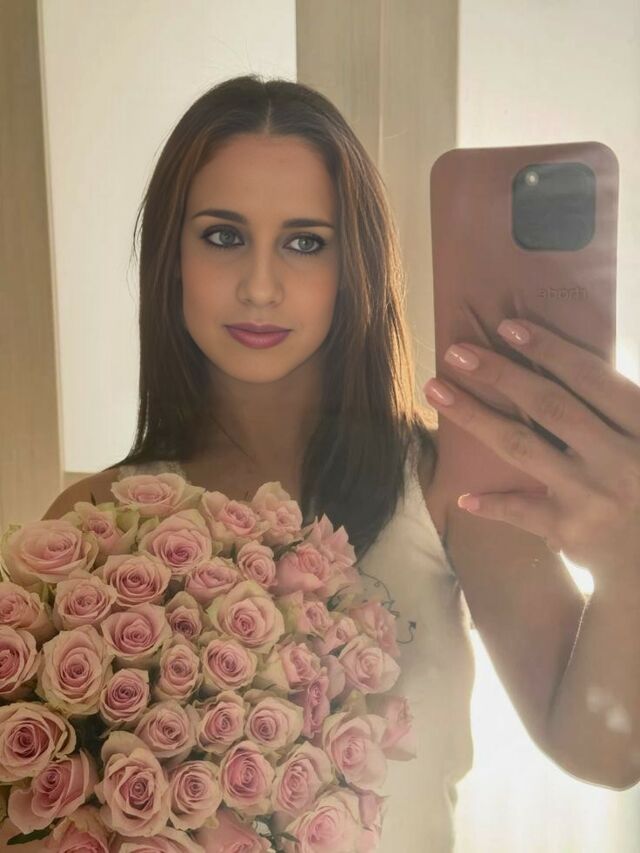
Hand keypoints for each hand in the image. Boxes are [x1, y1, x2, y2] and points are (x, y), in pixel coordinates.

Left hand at [423, 318, 639, 583]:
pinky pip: (522, 510)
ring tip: (436, 391)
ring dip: (474, 416)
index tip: (508, 327)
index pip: (592, 379)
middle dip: (499, 374)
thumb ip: (616, 405)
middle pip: (550, 406)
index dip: (551, 350)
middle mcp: (623, 459)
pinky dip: (493, 504)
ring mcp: (595, 496)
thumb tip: (559, 359)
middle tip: (456, 351)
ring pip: (523, 448)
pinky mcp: (573, 530)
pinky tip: (463, 496)